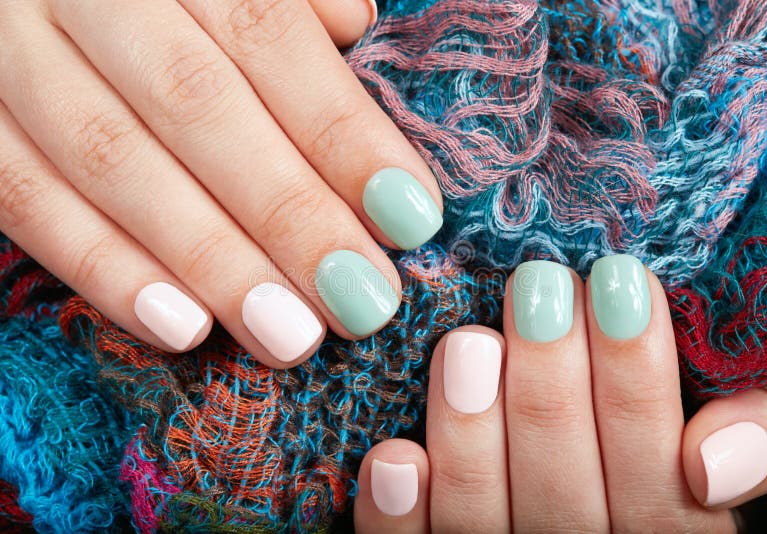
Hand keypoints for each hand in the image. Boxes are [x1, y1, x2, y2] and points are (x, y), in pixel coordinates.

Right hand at [0, 0, 442, 366]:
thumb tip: (354, 34)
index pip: (268, 36)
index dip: (342, 133)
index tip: (410, 217)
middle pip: (198, 107)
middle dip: (288, 214)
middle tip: (363, 300)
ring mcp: (8, 49)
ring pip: (111, 161)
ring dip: (208, 260)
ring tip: (289, 334)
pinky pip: (22, 199)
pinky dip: (102, 269)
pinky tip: (180, 327)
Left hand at [354, 255, 766, 531]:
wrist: (596, 501)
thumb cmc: (673, 453)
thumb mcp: (759, 437)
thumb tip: (713, 458)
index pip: (659, 480)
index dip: (637, 380)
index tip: (618, 282)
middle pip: (565, 494)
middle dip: (550, 386)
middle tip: (537, 288)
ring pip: (485, 522)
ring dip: (472, 434)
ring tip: (469, 343)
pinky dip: (401, 517)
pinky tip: (394, 459)